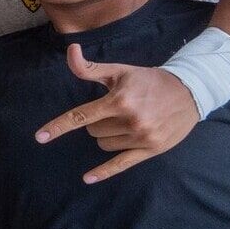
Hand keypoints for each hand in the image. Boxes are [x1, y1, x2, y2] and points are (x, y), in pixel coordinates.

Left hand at [35, 44, 199, 183]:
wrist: (189, 91)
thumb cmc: (148, 80)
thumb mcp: (120, 71)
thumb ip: (90, 67)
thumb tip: (71, 50)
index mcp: (119, 100)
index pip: (81, 116)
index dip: (59, 126)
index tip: (40, 136)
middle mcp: (130, 121)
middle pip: (93, 131)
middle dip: (97, 122)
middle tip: (117, 110)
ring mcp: (141, 137)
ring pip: (104, 145)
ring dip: (107, 136)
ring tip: (127, 121)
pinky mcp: (151, 149)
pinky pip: (121, 164)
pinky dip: (103, 172)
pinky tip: (87, 178)